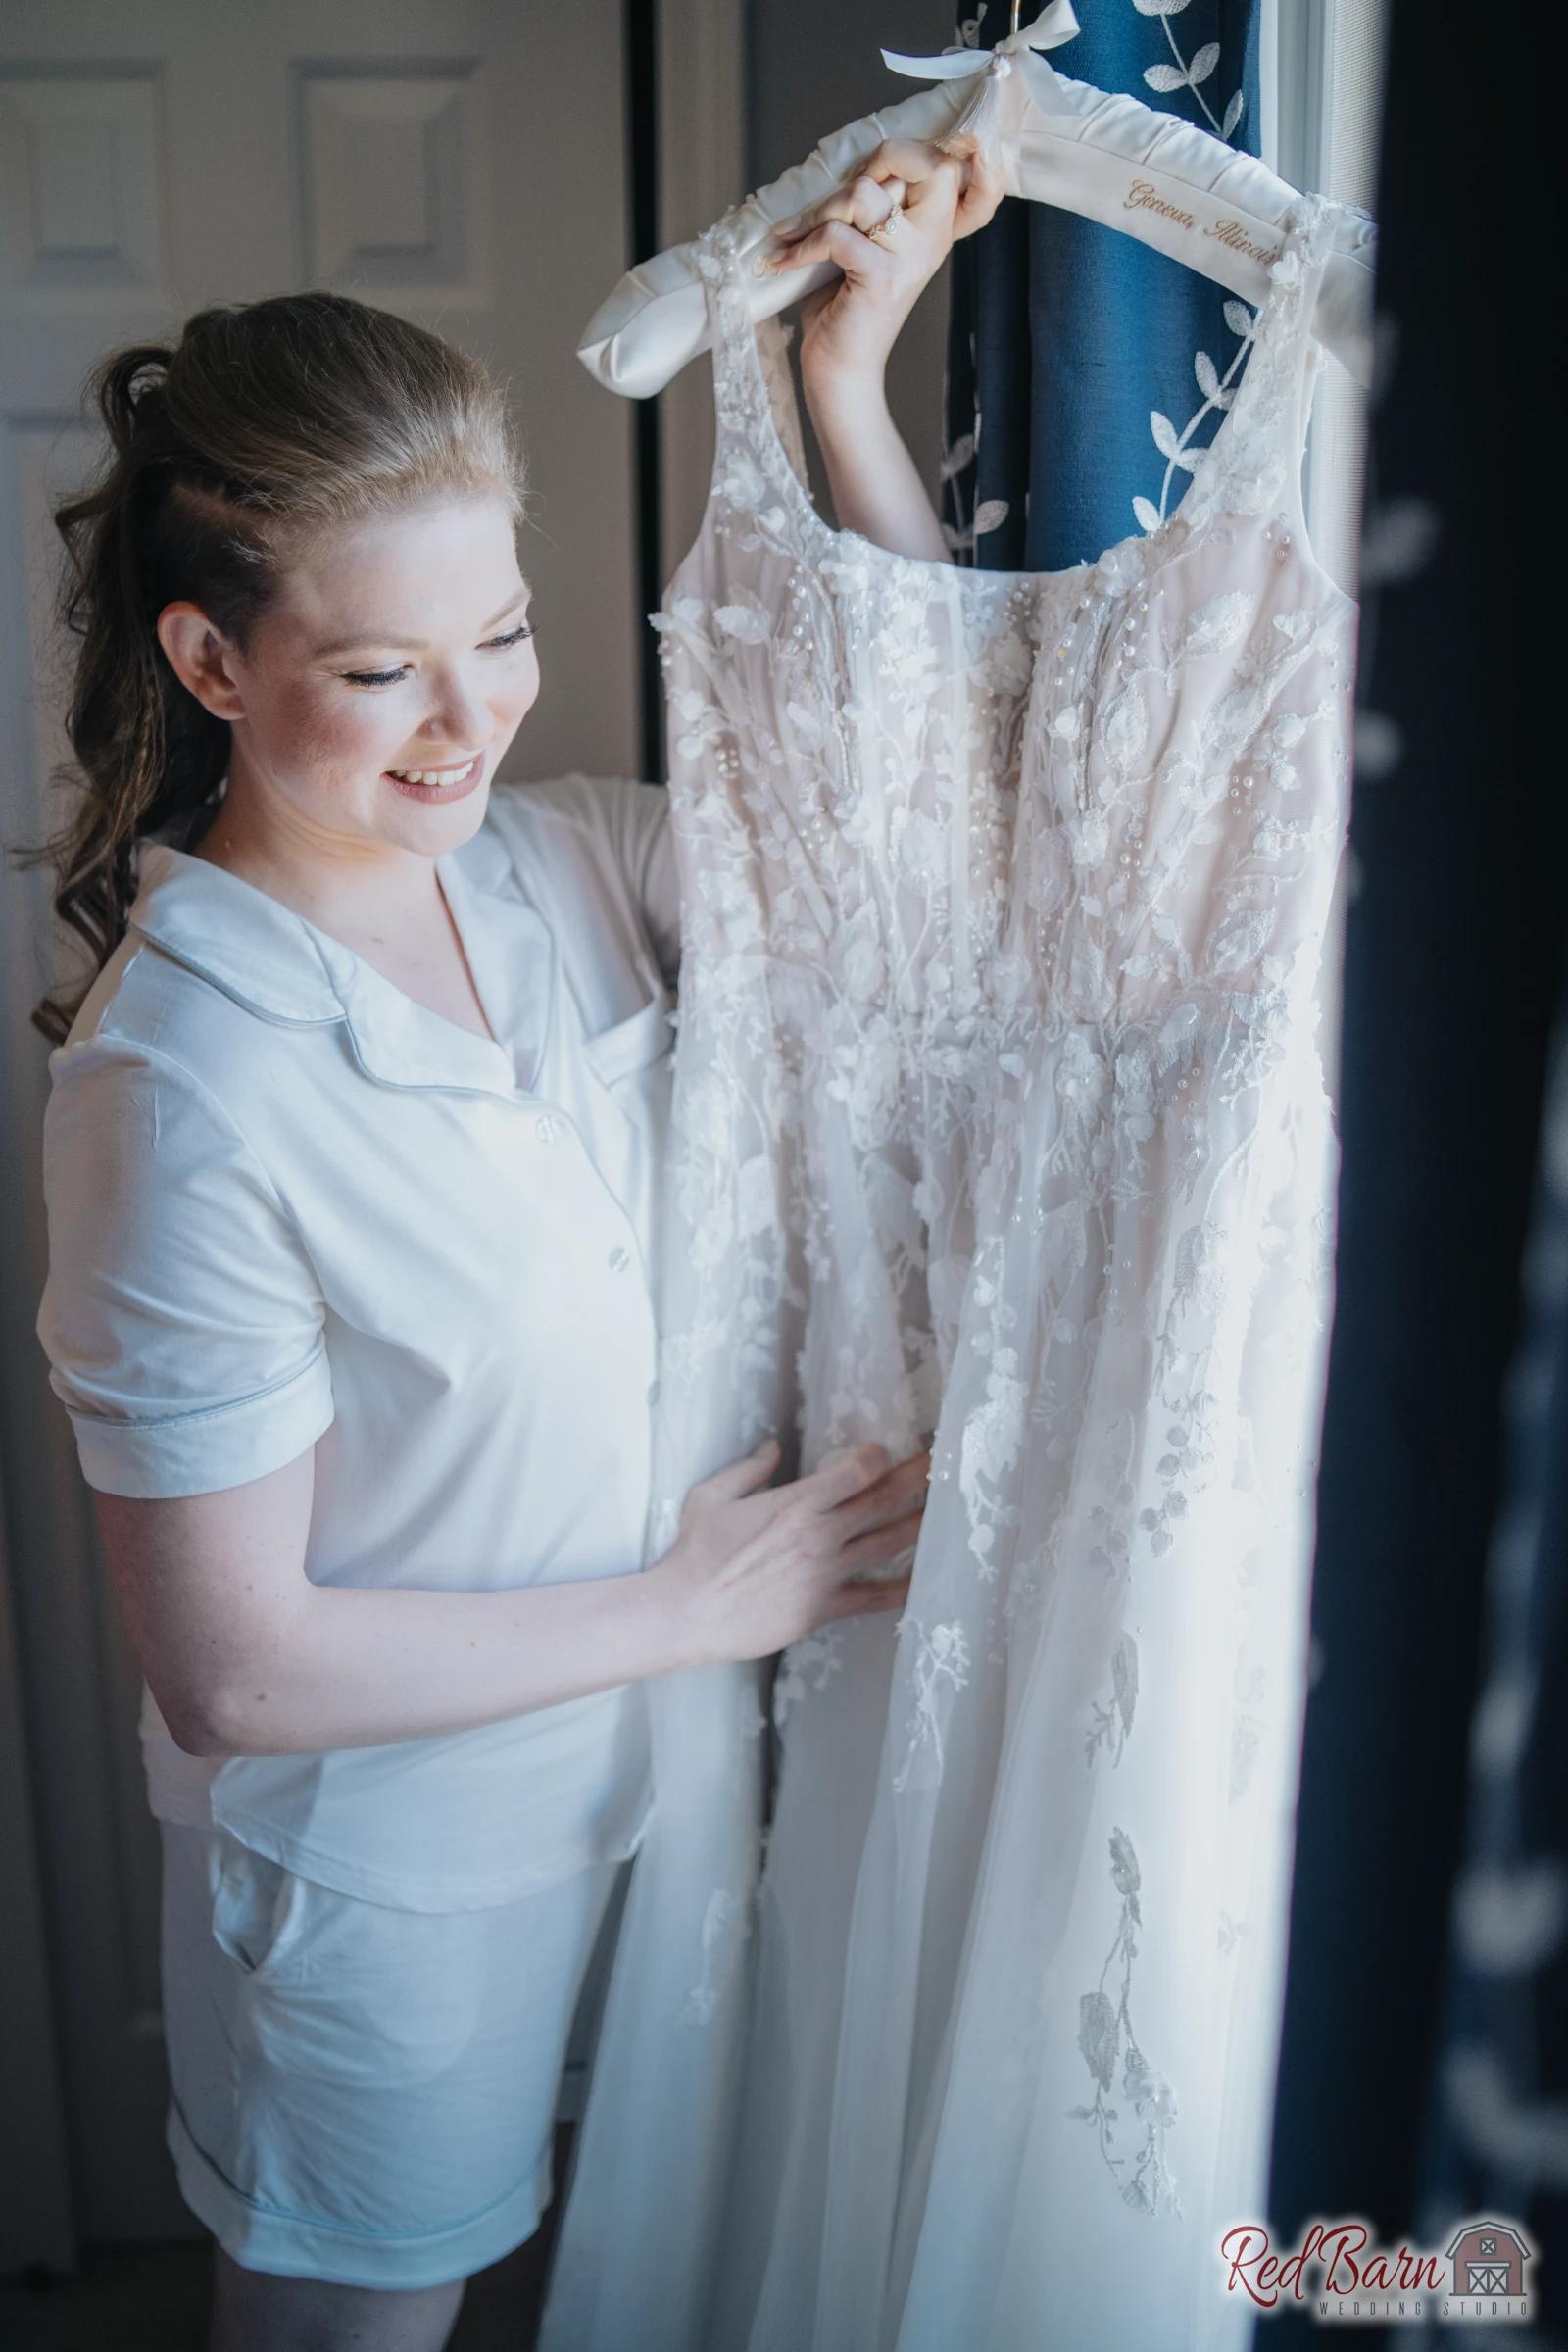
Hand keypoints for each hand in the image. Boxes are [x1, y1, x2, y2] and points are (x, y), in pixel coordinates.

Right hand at [653, 1436, 930, 1667]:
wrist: (686, 1613)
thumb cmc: (695, 1553)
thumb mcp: (712, 1496)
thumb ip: (749, 1468)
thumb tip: (774, 1446)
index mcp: (796, 1503)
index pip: (856, 1473)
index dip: (879, 1458)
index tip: (888, 1452)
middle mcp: (820, 1535)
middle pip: (882, 1501)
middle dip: (916, 1480)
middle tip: (942, 1465)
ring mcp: (826, 1574)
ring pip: (888, 1544)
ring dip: (918, 1525)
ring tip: (946, 1512)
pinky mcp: (824, 1608)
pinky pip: (874, 1597)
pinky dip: (902, 1588)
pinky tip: (923, 1579)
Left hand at [762, 136, 1004, 395]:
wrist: (840, 369)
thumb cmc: (845, 305)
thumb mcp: (863, 244)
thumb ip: (870, 205)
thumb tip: (846, 160)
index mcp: (934, 227)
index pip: (957, 169)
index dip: (944, 150)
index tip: (904, 157)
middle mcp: (932, 239)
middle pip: (920, 161)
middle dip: (875, 159)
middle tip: (837, 189)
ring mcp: (910, 259)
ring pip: (864, 194)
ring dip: (818, 210)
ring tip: (791, 233)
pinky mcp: (882, 278)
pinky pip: (836, 234)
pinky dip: (801, 245)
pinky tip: (782, 260)